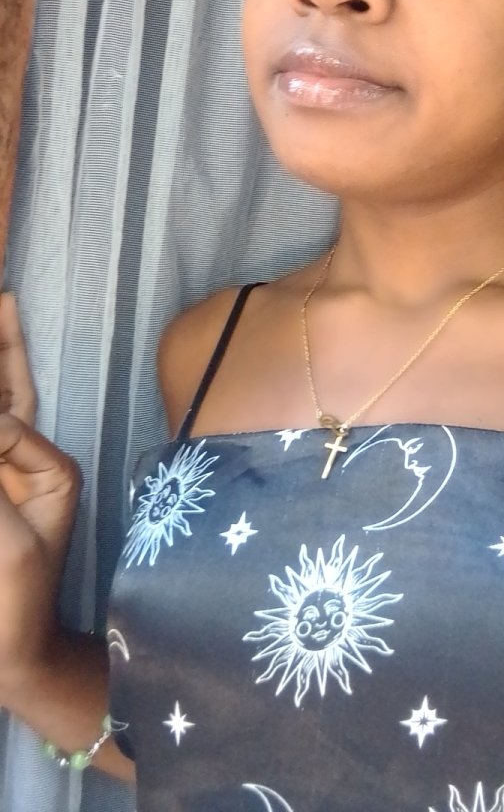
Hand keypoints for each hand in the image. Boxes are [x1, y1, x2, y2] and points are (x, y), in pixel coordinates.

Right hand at [0, 292, 80, 685]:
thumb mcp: (6, 539)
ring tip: (2, 310)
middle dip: (0, 346)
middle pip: (6, 390)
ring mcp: (7, 474)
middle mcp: (30, 461)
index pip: (4, 416)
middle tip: (2, 296)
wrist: (12, 655)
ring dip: (0, 364)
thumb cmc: (17, 602)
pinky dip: (0, 395)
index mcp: (49, 469)